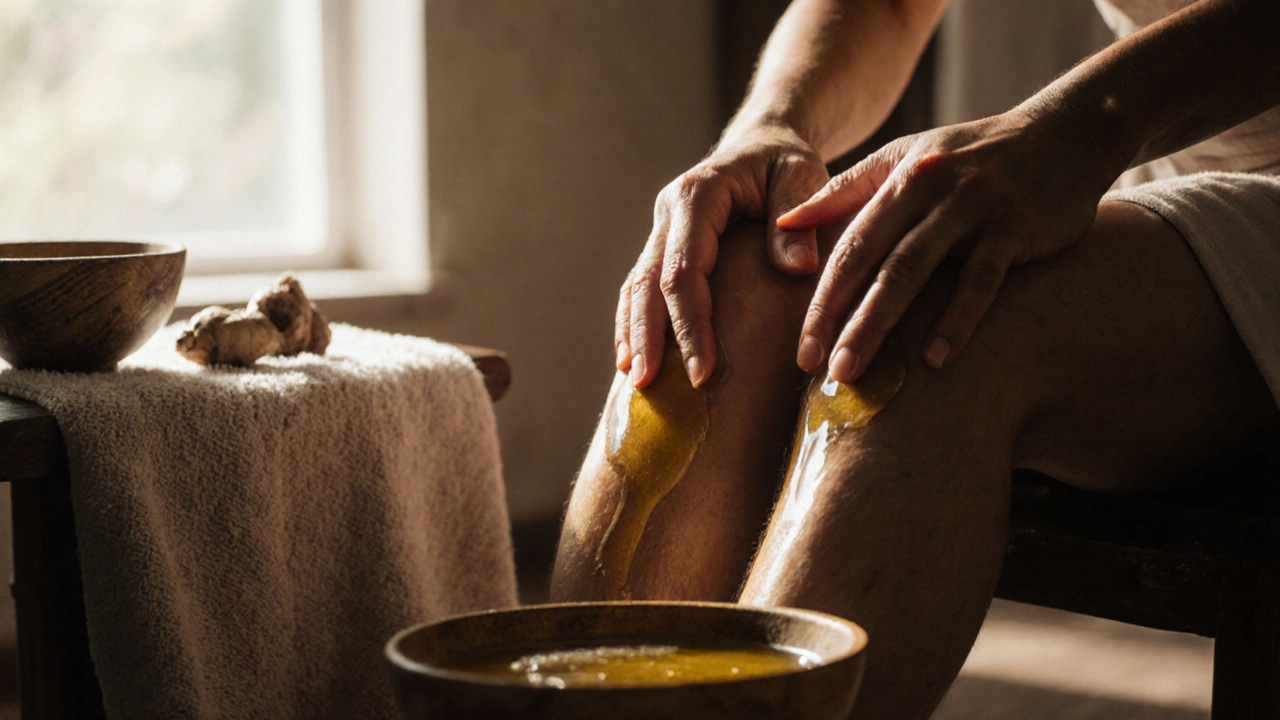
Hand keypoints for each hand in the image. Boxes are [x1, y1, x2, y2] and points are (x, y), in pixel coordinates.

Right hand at [617, 122, 828, 387]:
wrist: (763, 144)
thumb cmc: (786, 163)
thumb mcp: (801, 176)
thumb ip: (797, 216)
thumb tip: (797, 268)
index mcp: (697, 195)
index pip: (685, 269)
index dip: (690, 322)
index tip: (704, 371)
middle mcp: (668, 214)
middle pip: (649, 282)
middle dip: (650, 336)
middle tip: (649, 386)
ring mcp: (661, 231)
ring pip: (636, 288)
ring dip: (634, 335)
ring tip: (635, 383)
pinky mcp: (663, 248)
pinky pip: (640, 289)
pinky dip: (633, 324)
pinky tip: (631, 360)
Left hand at [778, 109, 1117, 381]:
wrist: (1063, 134)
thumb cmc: (971, 158)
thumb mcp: (905, 159)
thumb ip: (846, 191)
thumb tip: (783, 225)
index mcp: (898, 177)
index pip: (848, 244)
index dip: (820, 297)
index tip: (801, 348)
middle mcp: (929, 187)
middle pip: (872, 261)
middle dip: (839, 318)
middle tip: (815, 369)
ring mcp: (974, 206)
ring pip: (915, 270)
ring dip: (880, 323)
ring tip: (856, 370)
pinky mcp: (1016, 226)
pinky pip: (981, 279)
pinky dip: (956, 320)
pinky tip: (934, 358)